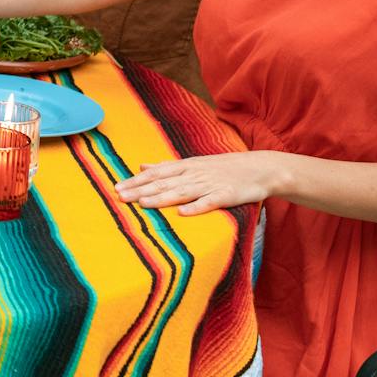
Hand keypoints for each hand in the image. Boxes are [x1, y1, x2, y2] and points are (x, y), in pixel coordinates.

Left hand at [115, 151, 280, 215]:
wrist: (260, 168)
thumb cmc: (223, 167)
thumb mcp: (193, 163)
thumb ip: (167, 166)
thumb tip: (142, 165)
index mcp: (185, 166)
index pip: (156, 173)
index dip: (136, 180)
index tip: (116, 187)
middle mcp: (194, 174)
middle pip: (163, 182)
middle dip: (141, 189)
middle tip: (120, 197)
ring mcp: (210, 184)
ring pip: (181, 192)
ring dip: (161, 198)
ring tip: (142, 204)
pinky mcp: (226, 195)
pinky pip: (209, 202)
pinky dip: (196, 207)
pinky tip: (182, 213)